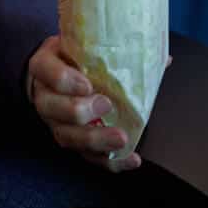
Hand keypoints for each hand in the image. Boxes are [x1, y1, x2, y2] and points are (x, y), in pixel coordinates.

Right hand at [27, 36, 172, 172]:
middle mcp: (44, 96)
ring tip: (121, 139)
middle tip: (106, 105)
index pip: (45, 71)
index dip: (64, 80)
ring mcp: (54, 121)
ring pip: (67, 136)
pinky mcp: (70, 140)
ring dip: (95, 140)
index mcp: (44, 66)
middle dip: (79, 111)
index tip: (88, 84)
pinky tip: (131, 159)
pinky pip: (85, 155)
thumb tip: (163, 59)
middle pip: (52, 108)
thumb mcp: (85, 47)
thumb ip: (117, 50)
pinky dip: (108, 161)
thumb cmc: (73, 60)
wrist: (55, 76)